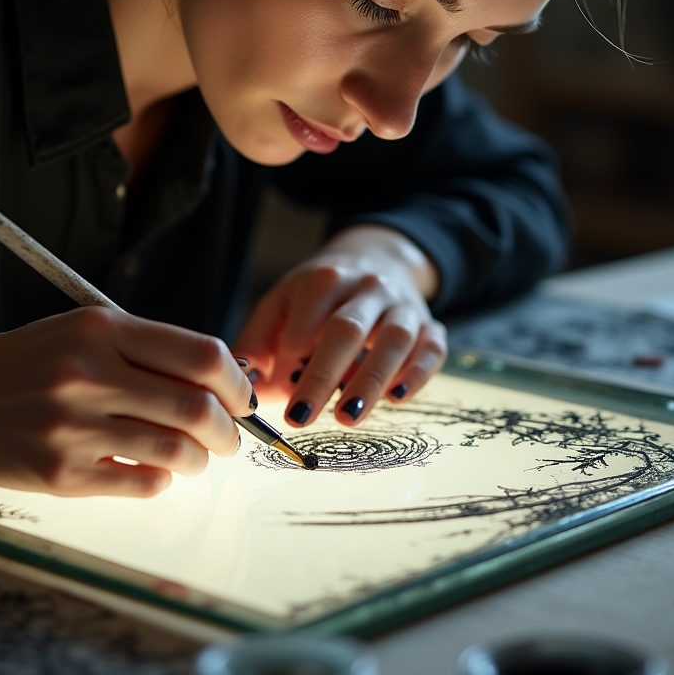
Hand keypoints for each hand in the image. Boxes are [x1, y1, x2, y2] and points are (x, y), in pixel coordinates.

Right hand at [0, 307, 252, 495]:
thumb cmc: (31, 363)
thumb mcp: (87, 331)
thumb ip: (150, 349)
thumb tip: (225, 382)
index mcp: (103, 330)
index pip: (202, 357)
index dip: (236, 383)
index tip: (241, 398)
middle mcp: (89, 375)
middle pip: (197, 409)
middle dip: (228, 431)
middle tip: (228, 438)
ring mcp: (73, 427)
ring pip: (175, 452)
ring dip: (199, 459)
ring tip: (194, 456)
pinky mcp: (60, 474)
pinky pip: (142, 483)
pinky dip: (162, 479)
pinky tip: (155, 469)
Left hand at [235, 225, 447, 427]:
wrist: (378, 257)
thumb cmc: (321, 292)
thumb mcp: (283, 302)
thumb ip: (259, 342)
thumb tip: (241, 387)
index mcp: (325, 279)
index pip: (303, 326)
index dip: (287, 364)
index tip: (275, 396)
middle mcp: (367, 287)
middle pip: (346, 330)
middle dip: (322, 376)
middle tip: (300, 417)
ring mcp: (402, 305)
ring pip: (393, 340)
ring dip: (370, 380)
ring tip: (347, 417)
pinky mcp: (430, 324)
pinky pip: (432, 348)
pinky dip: (417, 373)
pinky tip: (397, 397)